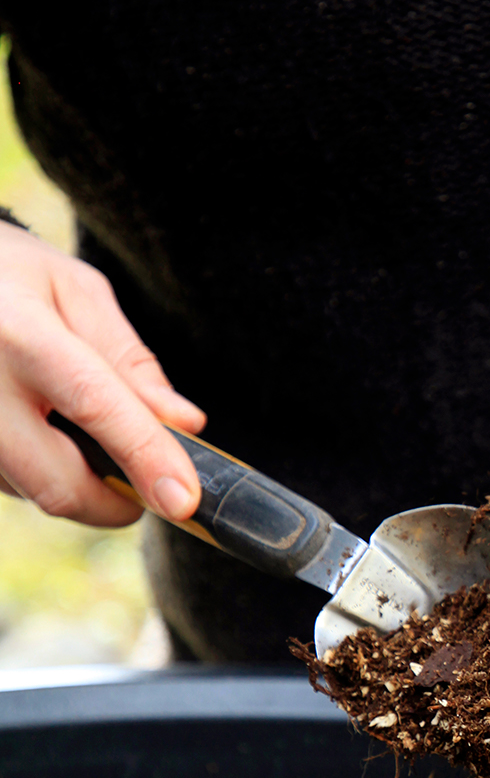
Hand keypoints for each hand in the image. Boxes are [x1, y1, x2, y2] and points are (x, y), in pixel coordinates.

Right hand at [0, 221, 205, 524]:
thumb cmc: (6, 275)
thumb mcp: (74, 292)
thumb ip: (131, 361)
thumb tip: (184, 425)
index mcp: (18, 333)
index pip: (93, 405)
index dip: (145, 457)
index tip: (184, 500)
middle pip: (58, 485)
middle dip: (116, 503)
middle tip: (150, 487)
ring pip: (34, 493)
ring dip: (78, 483)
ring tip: (77, 426)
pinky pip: (9, 484)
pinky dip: (41, 472)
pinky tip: (40, 428)